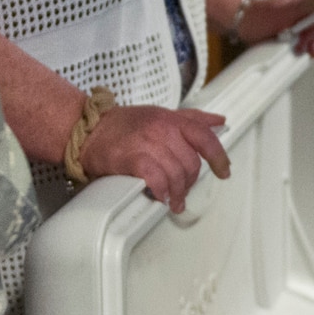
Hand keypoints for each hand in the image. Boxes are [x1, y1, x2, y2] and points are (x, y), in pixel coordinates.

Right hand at [80, 106, 228, 213]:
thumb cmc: (123, 124)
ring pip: (176, 174)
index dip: (219, 157)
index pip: (205, 137)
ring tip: (172, 200)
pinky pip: (157, 178)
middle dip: (189, 182)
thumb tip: (218, 120)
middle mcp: (162, 129)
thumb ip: (192, 119)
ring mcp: (147, 143)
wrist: (89, 129)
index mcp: (172, 119)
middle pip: (191, 162)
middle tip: (183, 191)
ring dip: (177, 193)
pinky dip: (161, 191)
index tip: (224, 171)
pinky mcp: (132, 159)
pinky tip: (160, 196)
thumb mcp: (161, 114)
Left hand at [236, 0, 313, 55]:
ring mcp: (296, 16)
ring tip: (298, 50)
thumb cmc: (258, 17)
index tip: (308, 34)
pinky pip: (303, 35)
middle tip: (302, 47)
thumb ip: (305, 6)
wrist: (238, 23)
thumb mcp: (283, 12)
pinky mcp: (290, 26)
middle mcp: (301, 7)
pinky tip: (295, 48)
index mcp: (302, 0)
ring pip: (313, 30)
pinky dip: (301, 43)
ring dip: (308, 42)